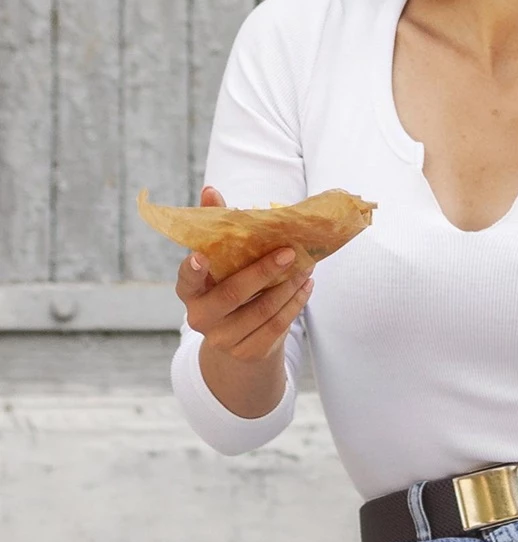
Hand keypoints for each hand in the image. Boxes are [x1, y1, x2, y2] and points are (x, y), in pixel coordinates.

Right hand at [174, 185, 311, 418]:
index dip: (192, 270)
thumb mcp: (225, 263)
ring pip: (261, 310)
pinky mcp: (247, 351)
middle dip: (262, 272)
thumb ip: (220, 227)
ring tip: (309, 265)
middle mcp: (201, 317)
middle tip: (290, 252)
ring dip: (289, 285)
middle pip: (231, 294)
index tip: (200, 256)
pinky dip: (296, 303)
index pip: (185, 280)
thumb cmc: (232, 286)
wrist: (240, 341)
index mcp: (192, 292)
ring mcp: (223, 338)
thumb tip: (210, 189)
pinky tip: (306, 285)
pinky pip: (277, 325)